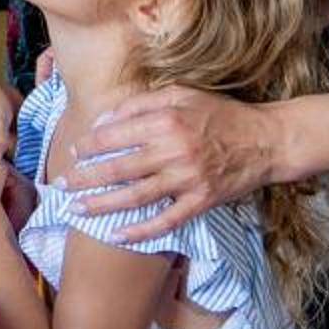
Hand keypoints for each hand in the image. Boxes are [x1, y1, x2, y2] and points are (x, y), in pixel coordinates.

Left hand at [67, 88, 283, 242]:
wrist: (267, 140)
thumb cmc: (221, 114)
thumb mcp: (182, 94)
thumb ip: (141, 103)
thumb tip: (105, 119)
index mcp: (166, 120)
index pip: (115, 135)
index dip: (90, 144)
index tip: (74, 151)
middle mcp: (174, 150)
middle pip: (119, 168)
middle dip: (85, 178)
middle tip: (61, 185)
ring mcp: (188, 179)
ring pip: (136, 195)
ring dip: (102, 204)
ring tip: (76, 209)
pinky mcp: (202, 201)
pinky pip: (167, 220)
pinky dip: (141, 230)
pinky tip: (118, 235)